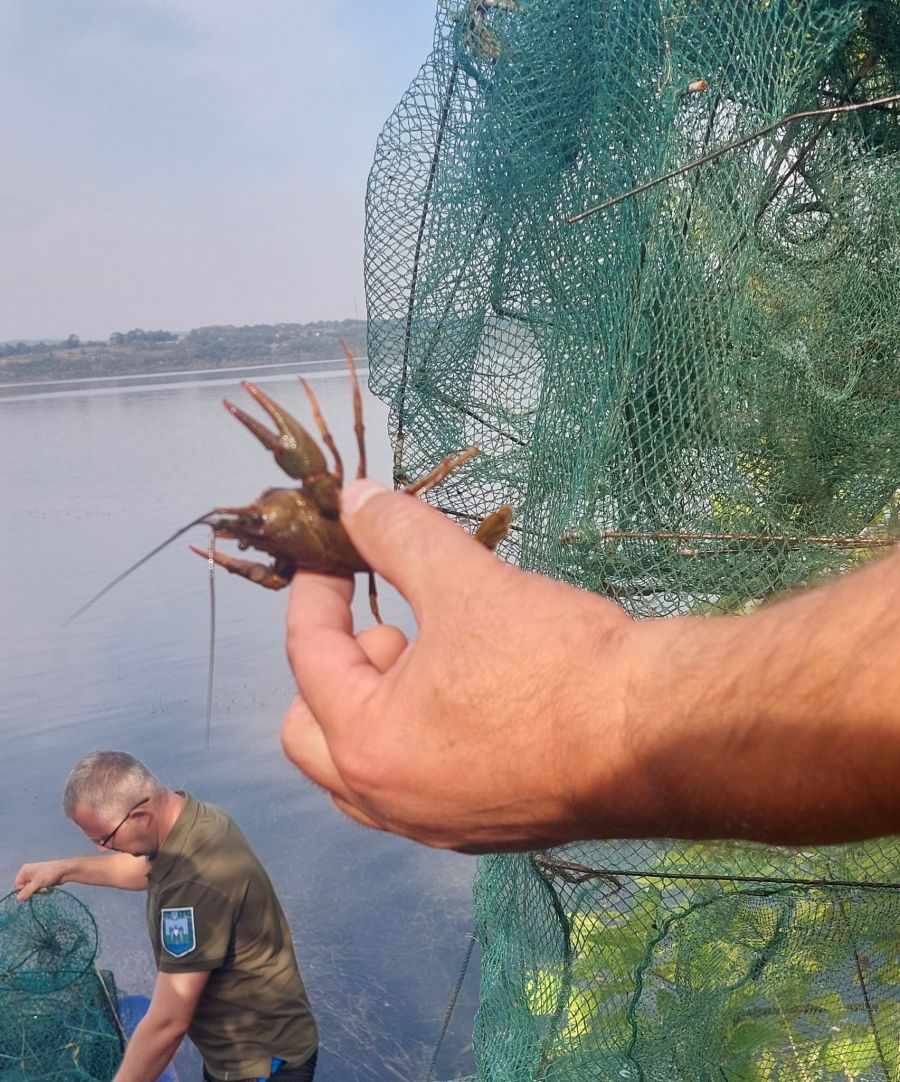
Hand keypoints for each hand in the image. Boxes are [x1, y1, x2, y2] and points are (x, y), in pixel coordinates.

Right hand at [14, 860, 67, 900]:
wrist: (64, 871)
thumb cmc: (50, 873)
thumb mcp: (37, 883)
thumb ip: (27, 891)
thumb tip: (18, 898)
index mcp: (25, 871)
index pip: (17, 885)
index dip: (23, 890)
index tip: (31, 891)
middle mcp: (28, 873)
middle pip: (24, 888)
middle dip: (31, 891)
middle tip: (39, 890)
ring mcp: (34, 877)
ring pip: (30, 890)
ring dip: (37, 891)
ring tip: (44, 888)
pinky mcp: (40, 881)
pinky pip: (36, 889)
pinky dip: (40, 891)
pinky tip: (46, 888)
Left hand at [282, 480, 666, 851]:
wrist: (657, 737)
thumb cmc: (554, 661)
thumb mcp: (466, 582)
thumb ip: (398, 536)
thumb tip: (355, 498)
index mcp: (366, 742)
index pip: (306, 656)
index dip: (315, 592)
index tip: (332, 556)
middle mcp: (387, 801)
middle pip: (310, 732)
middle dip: (339, 668)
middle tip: (393, 627)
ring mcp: (435, 826)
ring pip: (362, 769)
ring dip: (376, 707)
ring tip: (435, 659)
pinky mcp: (482, 832)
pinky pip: (415, 787)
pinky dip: (417, 740)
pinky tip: (473, 700)